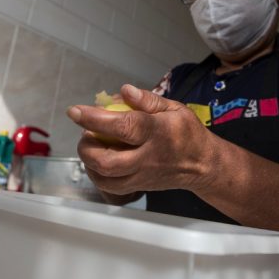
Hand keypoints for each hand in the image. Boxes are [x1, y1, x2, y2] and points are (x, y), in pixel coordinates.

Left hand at [66, 84, 216, 195]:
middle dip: (86, 146)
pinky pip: (109, 187)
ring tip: (91, 144)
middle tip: (85, 132)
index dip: (96, 118)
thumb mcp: (175, 108)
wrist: (203, 165)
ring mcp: (142, 176)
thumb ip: (148, 100)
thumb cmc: (187, 132)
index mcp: (158, 133)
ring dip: (88, 161)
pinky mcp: (138, 186)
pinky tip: (97, 159)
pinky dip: (96, 173)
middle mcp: (148, 158)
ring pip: (106, 178)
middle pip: (108, 161)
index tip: (75, 111)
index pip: (123, 126)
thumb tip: (123, 91)